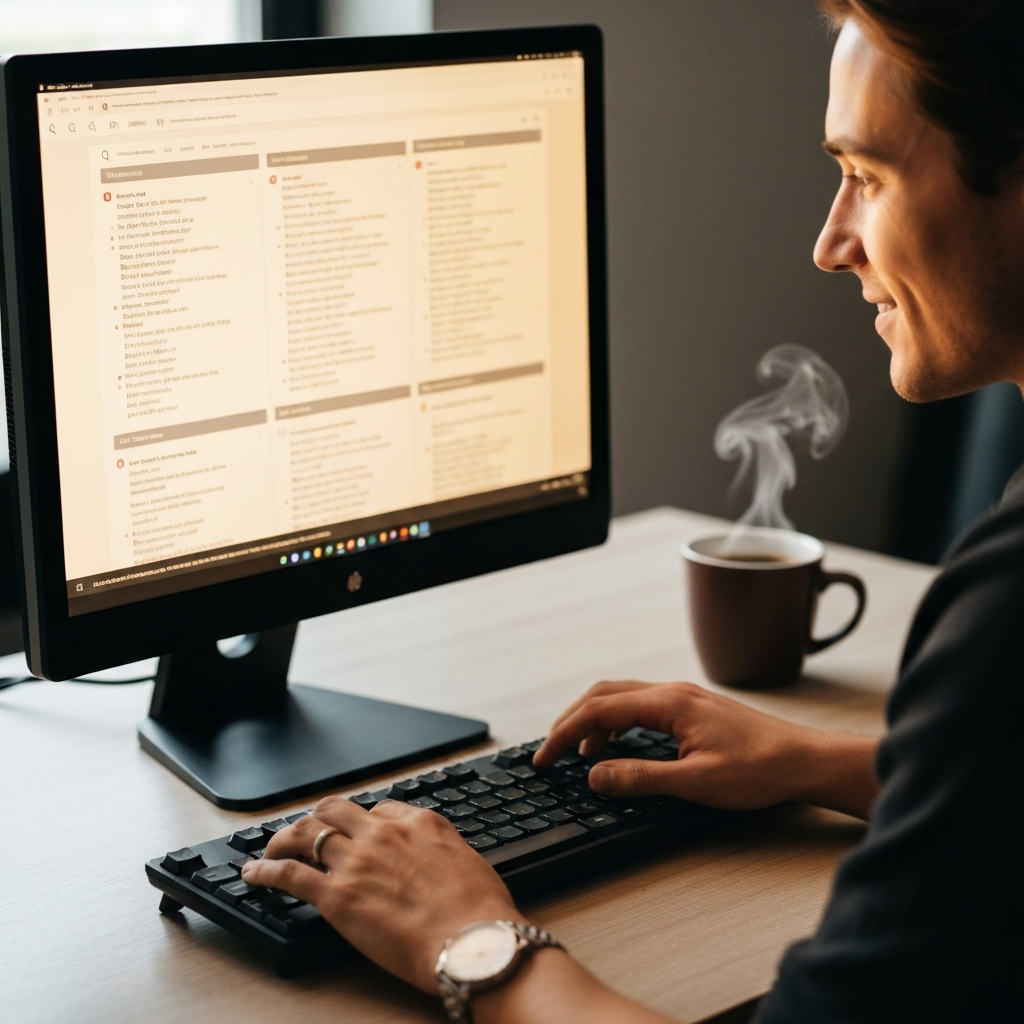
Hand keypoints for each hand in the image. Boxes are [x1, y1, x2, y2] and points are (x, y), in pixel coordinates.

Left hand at [239, 796, 520, 991]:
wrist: (471, 941)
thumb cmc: (479, 912)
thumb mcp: (467, 861)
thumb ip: (441, 850)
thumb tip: (433, 856)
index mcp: (419, 822)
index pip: (378, 808)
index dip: (361, 822)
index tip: (354, 833)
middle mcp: (383, 833)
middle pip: (335, 810)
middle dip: (317, 818)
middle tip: (306, 830)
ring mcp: (357, 862)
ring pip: (307, 832)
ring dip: (284, 837)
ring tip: (273, 846)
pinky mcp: (337, 896)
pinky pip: (289, 874)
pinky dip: (266, 870)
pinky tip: (254, 873)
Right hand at [534, 680, 878, 817]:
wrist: (804, 761)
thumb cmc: (760, 769)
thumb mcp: (696, 782)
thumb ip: (641, 777)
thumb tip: (595, 775)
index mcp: (668, 702)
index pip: (599, 709)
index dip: (566, 733)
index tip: (545, 756)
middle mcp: (672, 691)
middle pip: (604, 694)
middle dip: (572, 720)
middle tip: (552, 750)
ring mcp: (683, 697)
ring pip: (621, 696)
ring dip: (594, 720)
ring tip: (581, 753)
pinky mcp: (692, 708)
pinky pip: (640, 705)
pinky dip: (616, 721)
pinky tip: (618, 746)